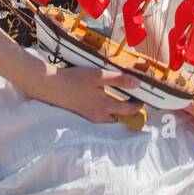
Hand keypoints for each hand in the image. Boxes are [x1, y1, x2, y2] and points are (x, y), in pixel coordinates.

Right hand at [26, 61, 146, 125]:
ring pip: (108, 118)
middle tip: (134, 102)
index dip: (138, 106)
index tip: (143, 100)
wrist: (50, 86)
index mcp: (105, 106)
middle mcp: (98, 115)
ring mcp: (89, 116)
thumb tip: (138, 84)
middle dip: (128, 112)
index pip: (128, 110)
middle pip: (119, 117)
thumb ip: (118, 80)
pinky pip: (98, 116)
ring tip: (120, 101)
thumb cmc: (74, 79)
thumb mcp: (98, 76)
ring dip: (116, 112)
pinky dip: (105, 111)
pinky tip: (102, 100)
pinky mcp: (81, 113)